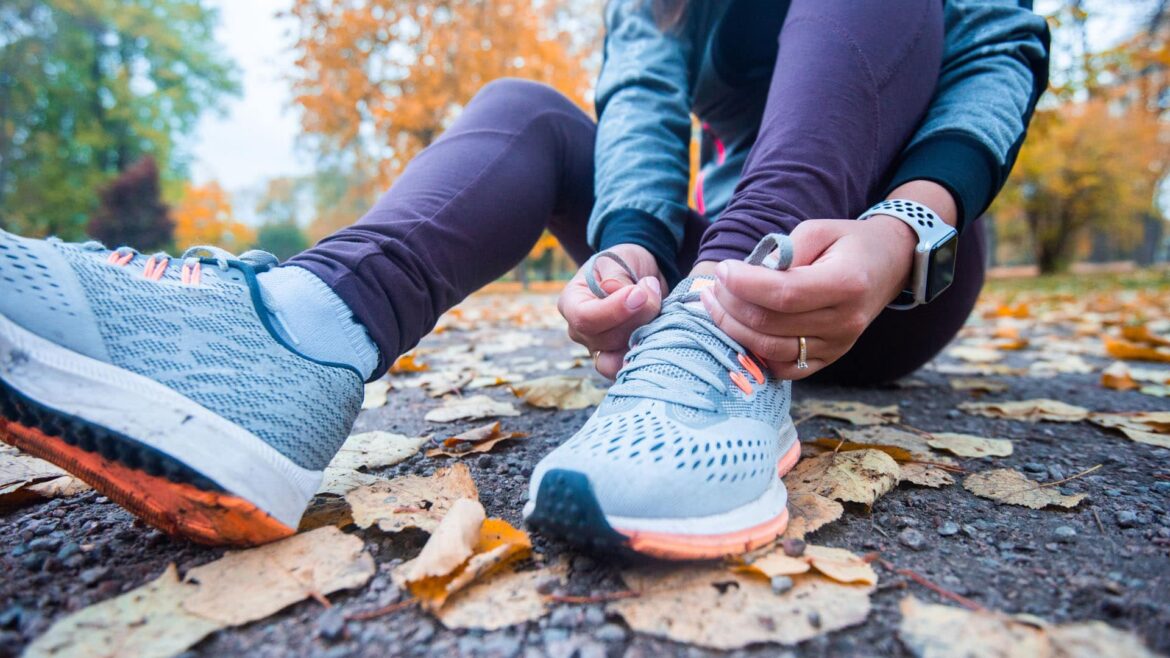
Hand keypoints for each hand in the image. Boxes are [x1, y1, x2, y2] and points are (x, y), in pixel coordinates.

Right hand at [558, 243, 665, 378]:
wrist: (641, 275)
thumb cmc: (623, 263)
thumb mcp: (617, 260)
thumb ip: (617, 277)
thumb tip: (614, 290)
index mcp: (571, 304)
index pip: (585, 318)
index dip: (614, 310)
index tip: (640, 293)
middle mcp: (580, 332)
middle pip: (608, 339)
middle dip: (638, 317)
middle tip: (653, 291)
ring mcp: (600, 349)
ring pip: (621, 357)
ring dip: (645, 335)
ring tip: (657, 311)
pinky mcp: (620, 359)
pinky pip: (631, 367)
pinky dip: (648, 353)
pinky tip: (661, 334)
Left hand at [699, 216, 916, 378]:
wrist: (889, 266)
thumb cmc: (848, 243)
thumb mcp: (818, 230)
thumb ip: (784, 251)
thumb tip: (747, 274)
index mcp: (846, 283)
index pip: (784, 293)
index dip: (745, 284)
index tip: (723, 270)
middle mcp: (845, 321)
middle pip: (771, 323)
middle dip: (731, 304)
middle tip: (714, 285)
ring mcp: (838, 345)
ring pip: (770, 349)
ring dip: (733, 328)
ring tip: (716, 304)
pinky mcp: (830, 358)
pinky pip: (784, 368)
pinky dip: (755, 353)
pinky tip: (740, 329)